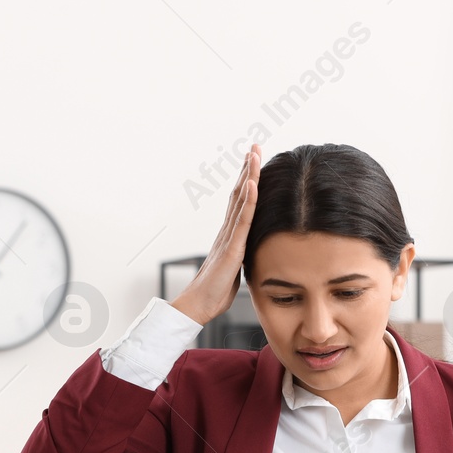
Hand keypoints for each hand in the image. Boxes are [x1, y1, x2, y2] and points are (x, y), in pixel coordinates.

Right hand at [171, 144, 260, 325]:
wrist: (198, 306)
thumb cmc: (215, 293)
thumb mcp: (236, 270)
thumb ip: (242, 258)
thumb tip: (251, 255)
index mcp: (230, 236)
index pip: (240, 203)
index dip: (247, 181)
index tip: (253, 162)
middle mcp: (227, 231)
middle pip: (238, 193)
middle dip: (247, 169)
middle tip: (254, 147)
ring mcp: (229, 237)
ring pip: (239, 200)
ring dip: (248, 176)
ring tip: (254, 154)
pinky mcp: (232, 248)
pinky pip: (242, 221)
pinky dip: (248, 200)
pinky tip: (253, 184)